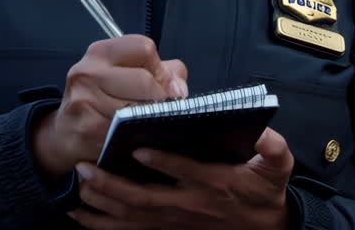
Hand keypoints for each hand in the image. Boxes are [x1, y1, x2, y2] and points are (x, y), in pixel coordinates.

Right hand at [32, 35, 187, 179]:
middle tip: (159, 111)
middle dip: (159, 98)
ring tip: (145, 125)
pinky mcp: (87, 127)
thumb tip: (179, 88)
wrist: (65, 133)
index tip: (162, 87)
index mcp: (100, 52)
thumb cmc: (100, 101)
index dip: (159, 70)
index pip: (144, 48)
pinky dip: (136, 136)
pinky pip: (126, 131)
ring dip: (149, 120)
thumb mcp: (125, 76)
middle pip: (145, 80)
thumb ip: (161, 73)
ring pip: (138, 108)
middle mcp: (88, 71)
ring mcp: (85, 99)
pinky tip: (133, 138)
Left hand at [69, 127, 294, 229]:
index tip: (138, 148)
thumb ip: (274, 150)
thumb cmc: (263, 193)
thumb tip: (266, 134)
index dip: (162, 163)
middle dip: (113, 185)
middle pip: (145, 198)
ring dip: (103, 201)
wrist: (263, 229)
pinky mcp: (165, 228)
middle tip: (86, 167)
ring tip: (78, 184)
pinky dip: (102, 224)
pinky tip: (79, 214)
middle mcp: (188, 204)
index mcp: (213, 183)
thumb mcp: (276, 169)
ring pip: (132, 215)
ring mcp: (173, 220)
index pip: (186, 172)